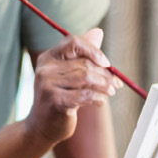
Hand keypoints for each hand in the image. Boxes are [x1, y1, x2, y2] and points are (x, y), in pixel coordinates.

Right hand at [26, 28, 120, 143]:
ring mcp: (47, 84)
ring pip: (86, 77)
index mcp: (48, 58)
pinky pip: (84, 94)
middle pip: (84, 63)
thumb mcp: (69, 74)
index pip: (73, 41)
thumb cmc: (59, 98)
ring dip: (105, 86)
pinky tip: (100, 102)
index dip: (93, 50)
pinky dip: (98, 97)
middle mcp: (45, 68)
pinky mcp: (54, 101)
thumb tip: (98, 32)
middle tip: (116, 84)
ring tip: (110, 92)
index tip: (106, 63)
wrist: (42, 126)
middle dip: (105, 74)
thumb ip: (82, 55)